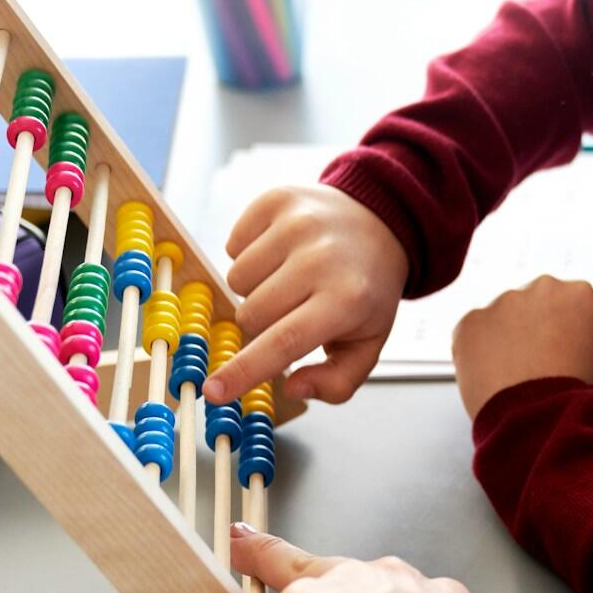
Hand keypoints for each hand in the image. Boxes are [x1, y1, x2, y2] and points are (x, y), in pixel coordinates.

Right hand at [210, 185, 409, 404]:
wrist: (379, 222)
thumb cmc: (366, 291)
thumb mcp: (368, 344)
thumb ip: (336, 382)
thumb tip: (292, 388)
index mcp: (346, 300)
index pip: (283, 342)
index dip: (243, 371)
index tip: (213, 392)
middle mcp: (320, 258)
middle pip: (251, 314)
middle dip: (261, 324)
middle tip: (290, 311)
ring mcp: (296, 224)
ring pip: (236, 279)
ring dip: (255, 289)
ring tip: (288, 279)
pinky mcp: (276, 200)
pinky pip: (232, 244)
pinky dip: (249, 255)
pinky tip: (279, 253)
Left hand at [451, 276, 592, 419]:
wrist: (542, 420)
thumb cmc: (579, 395)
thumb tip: (587, 323)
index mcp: (578, 293)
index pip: (567, 305)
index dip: (563, 333)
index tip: (560, 356)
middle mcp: (540, 287)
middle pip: (532, 305)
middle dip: (531, 328)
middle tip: (534, 366)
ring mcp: (502, 302)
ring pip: (501, 317)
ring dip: (503, 339)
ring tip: (513, 377)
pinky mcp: (470, 321)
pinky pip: (473, 334)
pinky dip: (478, 353)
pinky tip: (493, 378)